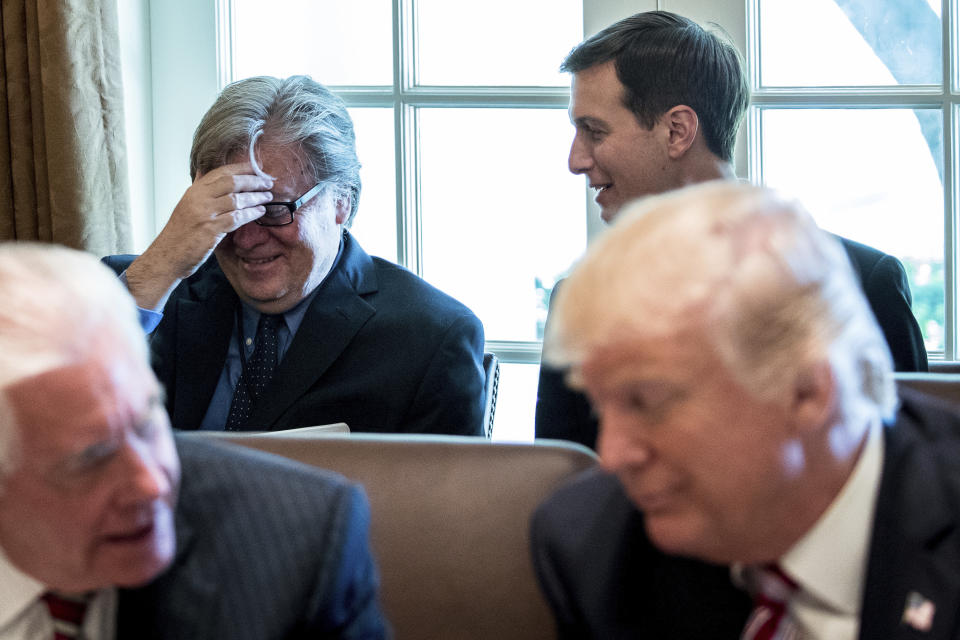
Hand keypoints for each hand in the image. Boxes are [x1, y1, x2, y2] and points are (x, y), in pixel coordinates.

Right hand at [124, 163, 272, 309]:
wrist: (167, 257)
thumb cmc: (180, 233)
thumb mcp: (186, 204)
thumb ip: (199, 188)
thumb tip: (204, 170)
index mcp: (194, 191)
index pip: (221, 172)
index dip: (242, 168)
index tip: (259, 167)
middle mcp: (198, 198)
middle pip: (231, 182)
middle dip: (253, 180)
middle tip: (269, 181)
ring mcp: (204, 213)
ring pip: (236, 199)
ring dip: (256, 197)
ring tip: (269, 196)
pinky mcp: (210, 230)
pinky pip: (236, 218)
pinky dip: (251, 214)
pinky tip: (261, 212)